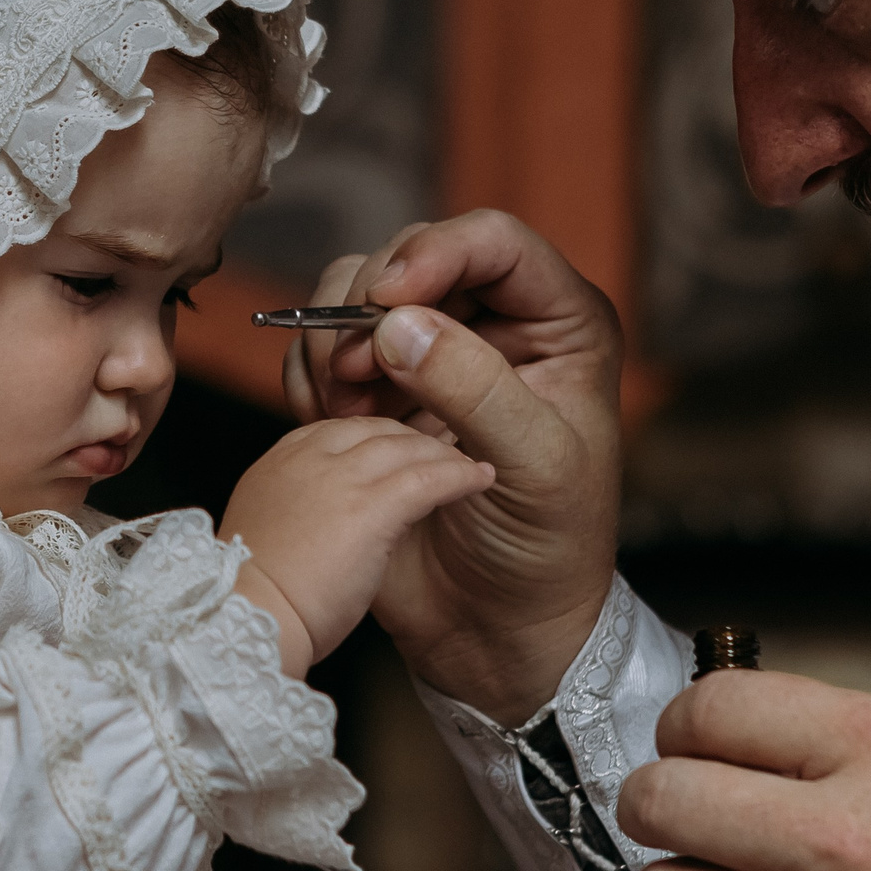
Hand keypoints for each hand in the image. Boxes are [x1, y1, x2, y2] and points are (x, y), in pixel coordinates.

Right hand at [223, 417, 494, 673]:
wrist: (248, 629)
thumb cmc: (257, 600)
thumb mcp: (270, 535)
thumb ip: (299, 506)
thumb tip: (323, 509)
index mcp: (281, 460)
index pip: (344, 428)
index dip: (386, 437)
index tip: (416, 450)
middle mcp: (307, 454)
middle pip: (378, 427)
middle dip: (421, 436)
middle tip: (459, 446)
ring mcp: (337, 476)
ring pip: (406, 445)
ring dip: (446, 452)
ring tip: (477, 463)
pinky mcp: (368, 506)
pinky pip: (427, 477)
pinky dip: (459, 475)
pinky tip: (480, 481)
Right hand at [283, 212, 624, 721]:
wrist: (497, 629)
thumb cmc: (547, 549)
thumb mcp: (535, 466)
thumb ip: (475, 388)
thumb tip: (398, 326)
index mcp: (560, 324)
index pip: (491, 242)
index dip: (433, 253)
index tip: (387, 301)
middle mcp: (493, 324)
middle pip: (408, 255)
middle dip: (367, 306)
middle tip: (355, 377)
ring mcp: (431, 355)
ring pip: (353, 293)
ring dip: (333, 344)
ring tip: (349, 414)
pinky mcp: (378, 393)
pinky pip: (319, 349)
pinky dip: (311, 378)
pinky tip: (337, 429)